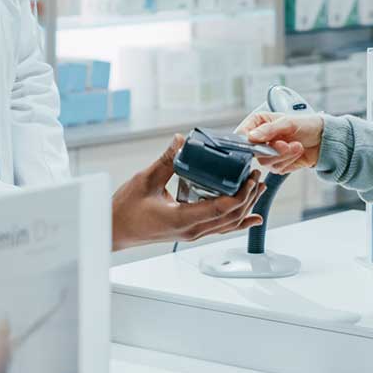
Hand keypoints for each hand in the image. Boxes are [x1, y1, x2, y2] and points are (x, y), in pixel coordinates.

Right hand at [112, 135, 263, 249]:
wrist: (114, 230)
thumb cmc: (125, 210)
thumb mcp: (145, 180)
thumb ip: (166, 160)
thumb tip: (182, 140)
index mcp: (183, 219)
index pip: (221, 208)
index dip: (240, 193)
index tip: (250, 176)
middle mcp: (192, 230)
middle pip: (230, 216)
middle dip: (248, 195)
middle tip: (256, 175)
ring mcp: (192, 233)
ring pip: (227, 224)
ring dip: (246, 206)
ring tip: (259, 188)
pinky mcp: (190, 231)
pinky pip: (219, 227)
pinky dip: (238, 221)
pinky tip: (252, 217)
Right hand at [239, 112, 322, 172]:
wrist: (323, 139)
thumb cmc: (306, 124)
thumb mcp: (288, 122)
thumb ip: (269, 129)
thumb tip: (252, 136)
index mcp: (258, 123)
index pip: (242, 134)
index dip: (247, 141)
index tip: (257, 143)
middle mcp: (260, 139)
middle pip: (253, 152)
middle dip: (272, 150)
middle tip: (285, 144)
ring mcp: (268, 154)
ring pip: (266, 162)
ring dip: (284, 155)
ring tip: (297, 146)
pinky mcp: (277, 165)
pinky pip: (278, 168)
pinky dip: (290, 161)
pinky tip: (298, 151)